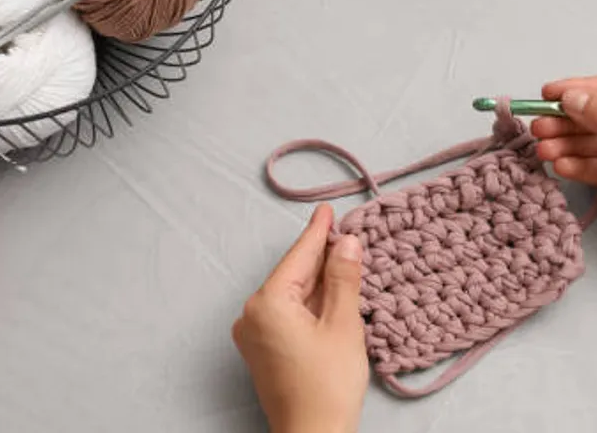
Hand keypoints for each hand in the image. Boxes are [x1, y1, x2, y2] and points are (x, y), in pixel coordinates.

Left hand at [232, 204, 368, 432]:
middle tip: (343, 234)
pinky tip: (329, 295)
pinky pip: (286, 314)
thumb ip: (342, 278)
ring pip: (290, 295)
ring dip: (316, 281)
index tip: (327, 210)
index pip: (298, 258)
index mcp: (266, 304)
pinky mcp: (262, 351)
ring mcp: (253, 334)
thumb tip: (345, 242)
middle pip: (292, 275)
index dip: (317, 232)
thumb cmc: (327, 386)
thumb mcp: (342, 324)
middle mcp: (251, 315)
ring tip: (342, 260)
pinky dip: (308, 303)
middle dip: (319, 257)